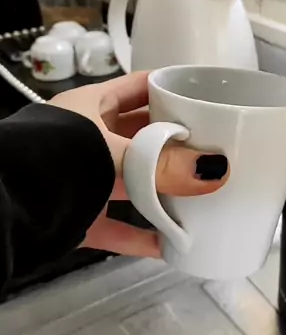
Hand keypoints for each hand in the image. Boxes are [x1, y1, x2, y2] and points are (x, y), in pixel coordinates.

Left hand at [49, 72, 228, 257]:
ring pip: (130, 183)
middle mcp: (86, 138)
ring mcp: (80, 179)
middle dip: (174, 143)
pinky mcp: (75, 216)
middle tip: (213, 150)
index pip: (138, 87)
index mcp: (90, 106)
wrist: (3, 208)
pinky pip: (115, 227)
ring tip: (200, 196)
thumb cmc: (54, 161)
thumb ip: (163, 165)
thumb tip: (215, 171)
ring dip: (160, 192)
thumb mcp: (113, 156)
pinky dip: (141, 238)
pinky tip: (169, 247)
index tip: (204, 96)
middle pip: (139, 137)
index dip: (170, 88)